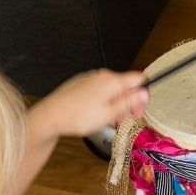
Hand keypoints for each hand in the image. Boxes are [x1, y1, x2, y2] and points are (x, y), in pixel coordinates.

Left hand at [31, 68, 149, 138]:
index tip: (140, 108)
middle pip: (125, 85)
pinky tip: (96, 113)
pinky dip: (103, 100)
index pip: (139, 79)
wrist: (50, 116)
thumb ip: (129, 102)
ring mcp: (90, 78)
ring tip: (108, 119)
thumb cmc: (78, 117)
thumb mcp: (110, 114)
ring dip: (116, 103)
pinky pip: (99, 89)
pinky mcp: (81, 83)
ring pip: (112, 89)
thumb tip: (145, 93)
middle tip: (124, 119)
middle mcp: (102, 75)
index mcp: (112, 81)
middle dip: (129, 102)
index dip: (143, 94)